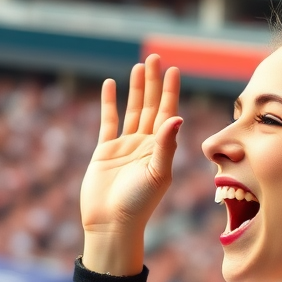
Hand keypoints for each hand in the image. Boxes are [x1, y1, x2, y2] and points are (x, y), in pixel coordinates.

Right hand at [80, 54, 181, 234]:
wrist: (112, 224)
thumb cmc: (139, 204)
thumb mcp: (157, 174)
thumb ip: (166, 145)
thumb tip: (176, 117)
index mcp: (162, 150)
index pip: (168, 114)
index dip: (170, 92)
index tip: (175, 70)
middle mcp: (146, 146)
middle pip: (151, 107)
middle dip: (154, 83)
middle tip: (156, 58)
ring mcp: (125, 147)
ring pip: (132, 111)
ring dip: (136, 89)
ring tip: (139, 67)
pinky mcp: (105, 151)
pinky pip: (108, 122)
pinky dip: (109, 104)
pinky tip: (110, 85)